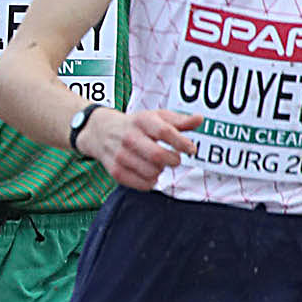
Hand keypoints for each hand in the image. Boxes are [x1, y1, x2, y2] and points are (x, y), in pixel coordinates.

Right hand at [80, 102, 200, 191]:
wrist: (101, 132)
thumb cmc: (136, 125)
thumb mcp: (157, 117)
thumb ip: (180, 121)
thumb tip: (200, 119)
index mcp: (142, 121)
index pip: (165, 132)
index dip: (182, 142)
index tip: (191, 149)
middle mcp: (129, 137)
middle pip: (158, 156)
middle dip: (173, 160)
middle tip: (174, 158)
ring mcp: (121, 155)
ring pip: (152, 172)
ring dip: (161, 171)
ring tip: (157, 164)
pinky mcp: (116, 171)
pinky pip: (143, 185)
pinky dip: (151, 181)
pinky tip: (148, 172)